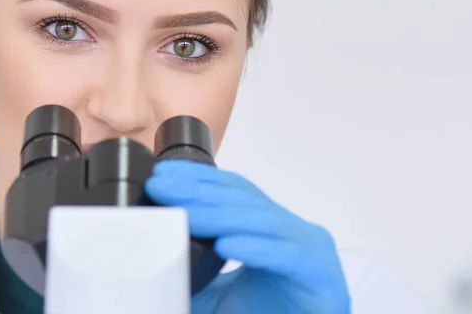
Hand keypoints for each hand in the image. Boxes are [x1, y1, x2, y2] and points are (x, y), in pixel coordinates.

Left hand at [145, 160, 350, 313]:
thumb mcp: (222, 297)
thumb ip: (195, 280)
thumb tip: (150, 273)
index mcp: (272, 230)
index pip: (235, 193)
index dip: (201, 179)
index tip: (163, 174)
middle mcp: (293, 231)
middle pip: (245, 201)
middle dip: (200, 191)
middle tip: (161, 185)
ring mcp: (310, 249)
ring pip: (263, 222)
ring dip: (219, 215)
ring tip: (184, 213)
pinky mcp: (320, 274)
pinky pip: (287, 257)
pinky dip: (256, 249)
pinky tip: (227, 245)